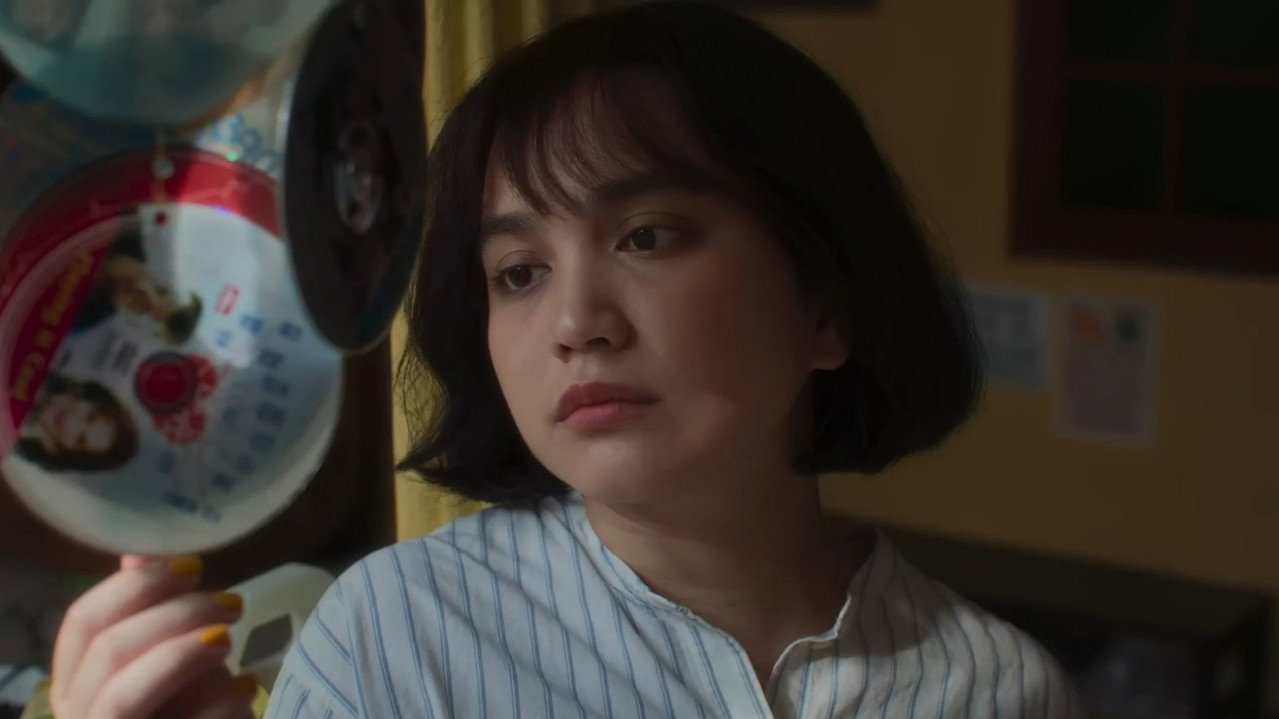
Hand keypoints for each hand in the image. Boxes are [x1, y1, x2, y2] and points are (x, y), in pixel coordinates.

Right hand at [49, 555, 257, 717]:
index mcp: (78, 685)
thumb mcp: (171, 663)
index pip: (82, 622)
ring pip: (123, 693)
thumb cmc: (190, 712)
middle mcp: (79, 717)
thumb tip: (138, 555)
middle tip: (232, 602)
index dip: (137, 586)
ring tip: (230, 638)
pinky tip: (247, 688)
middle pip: (105, 649)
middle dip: (174, 614)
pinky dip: (220, 703)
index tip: (193, 568)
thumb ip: (150, 615)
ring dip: (184, 653)